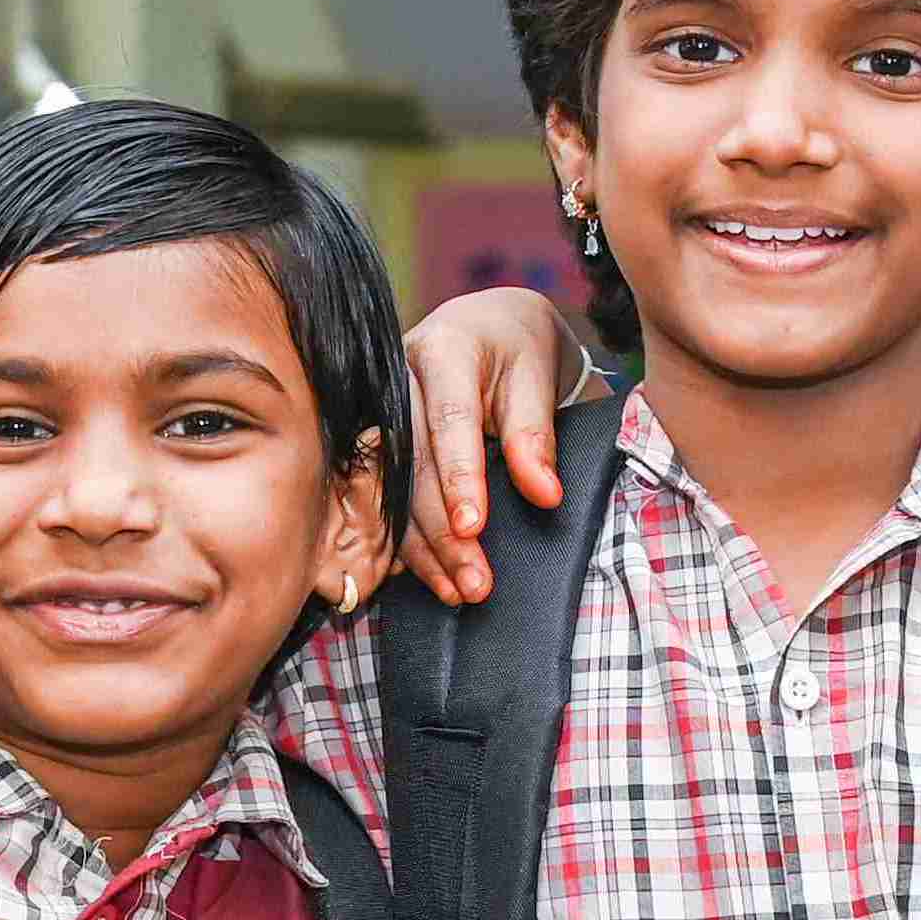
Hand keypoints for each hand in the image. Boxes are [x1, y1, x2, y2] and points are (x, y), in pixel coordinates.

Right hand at [400, 291, 585, 605]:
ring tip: (459, 591)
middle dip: (443, 531)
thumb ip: (536, 433)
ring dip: (423, 548)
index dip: (459, 478)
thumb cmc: (514, 350)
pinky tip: (429, 578)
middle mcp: (398, 383)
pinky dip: (407, 542)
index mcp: (443, 352)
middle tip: (476, 583)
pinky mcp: (376, 445)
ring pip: (394, 490)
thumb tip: (545, 495)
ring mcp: (379, 415)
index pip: (449, 421)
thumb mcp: (536, 377)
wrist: (484, 328)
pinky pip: (383, 499)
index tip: (473, 528)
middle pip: (414, 466)